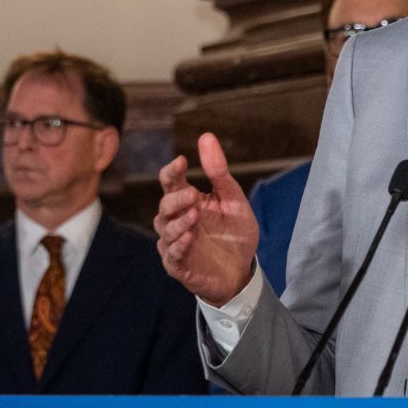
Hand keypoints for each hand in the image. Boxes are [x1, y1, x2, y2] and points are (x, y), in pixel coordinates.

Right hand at [154, 134, 258, 304]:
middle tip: (193, 195)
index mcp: (187, 200)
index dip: (172, 171)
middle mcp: (176, 220)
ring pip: (166, 229)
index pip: (171, 182)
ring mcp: (175, 243)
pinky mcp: (179, 265)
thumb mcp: (232, 199)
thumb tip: (206, 137)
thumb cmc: (233, 233)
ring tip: (194, 216)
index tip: (182, 161)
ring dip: (179, 222)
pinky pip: (172, 254)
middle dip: (177, 199)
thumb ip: (218, 171)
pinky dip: (179, 245)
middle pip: (165, 205)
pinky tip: (189, 237)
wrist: (242, 270)